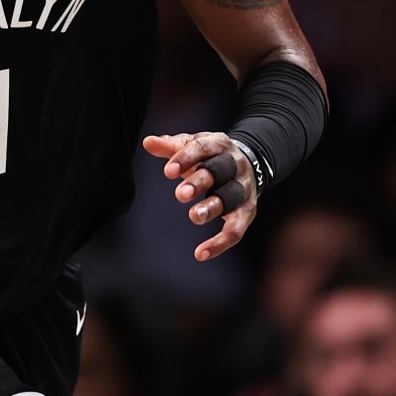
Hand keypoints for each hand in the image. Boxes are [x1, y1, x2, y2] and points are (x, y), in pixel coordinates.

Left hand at [141, 131, 258, 260]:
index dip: (186, 159)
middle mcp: (235, 165)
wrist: (248, 161)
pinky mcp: (247, 210)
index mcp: (219, 144)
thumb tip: (148, 142)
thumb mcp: (192, 146)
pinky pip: (236, 229)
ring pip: (229, 198)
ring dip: (212, 208)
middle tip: (181, 194)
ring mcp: (243, 188)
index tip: (168, 172)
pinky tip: (201, 253)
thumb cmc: (210, 156)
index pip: (203, 148)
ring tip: (194, 216)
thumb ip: (170, 146)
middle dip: (200, 182)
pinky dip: (220, 243)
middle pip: (220, 171)